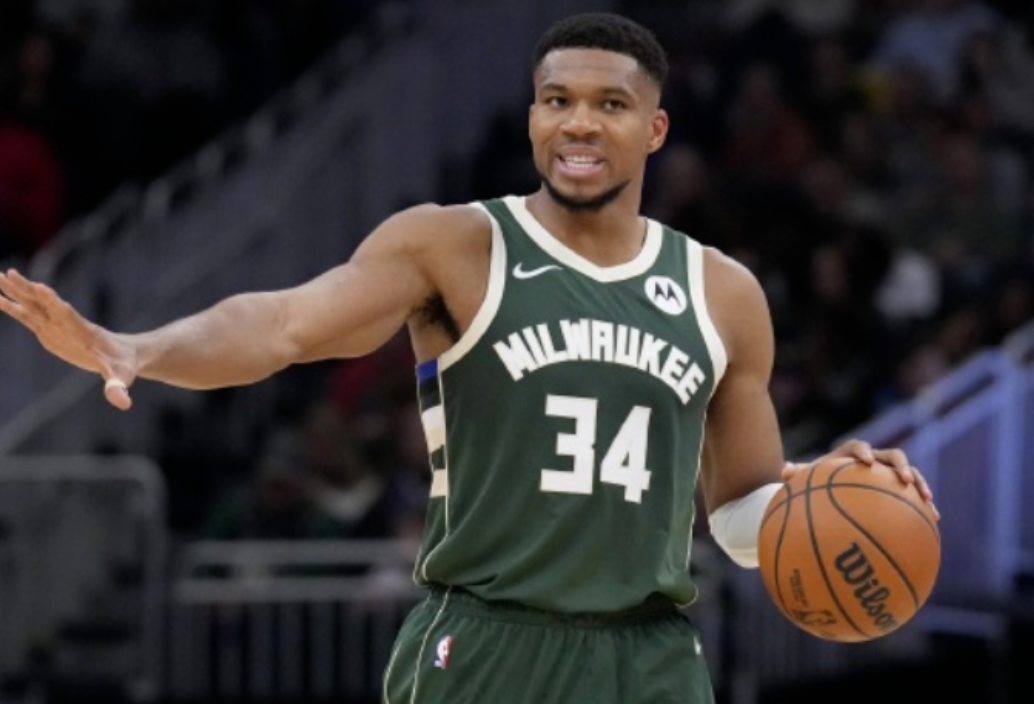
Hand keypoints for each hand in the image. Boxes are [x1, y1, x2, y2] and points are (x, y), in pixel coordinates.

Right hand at [0, 269, 135, 409]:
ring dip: (17, 292)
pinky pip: (29, 317)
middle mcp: (68, 324)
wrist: (123, 355)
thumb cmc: (123, 366)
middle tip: (9, 274)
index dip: (54, 302)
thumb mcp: (122, 377)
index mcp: (84, 331)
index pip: (67, 314)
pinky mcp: (49, 331)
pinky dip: (13, 308)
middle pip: (46, 304)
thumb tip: (124, 403)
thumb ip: (118, 388)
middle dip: (29, 291)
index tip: (40, 287)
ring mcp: (57, 325)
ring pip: (34, 306)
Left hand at [781, 438, 938, 519]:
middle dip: (900, 466)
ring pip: (910, 473)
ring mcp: (888, 475)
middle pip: (892, 455)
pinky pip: (914, 495)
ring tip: (927, 499)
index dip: (863, 451)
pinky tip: (934, 520)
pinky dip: (924, 504)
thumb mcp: (806, 482)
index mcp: (849, 455)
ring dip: (920, 483)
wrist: (831, 491)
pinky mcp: (898, 490)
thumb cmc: (817, 485)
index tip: (864, 461)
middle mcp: (873, 461)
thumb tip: (784, 471)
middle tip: (904, 479)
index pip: (857, 447)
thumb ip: (797, 475)